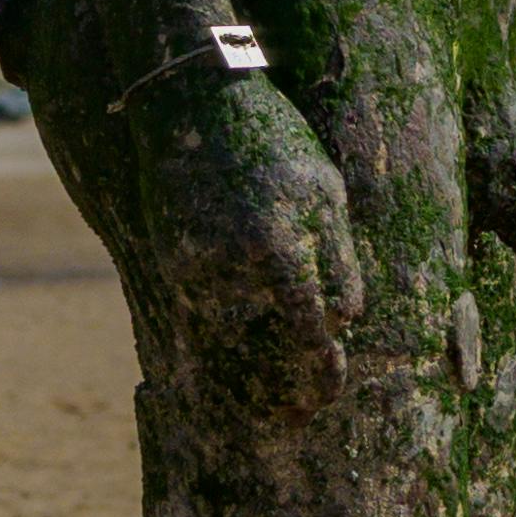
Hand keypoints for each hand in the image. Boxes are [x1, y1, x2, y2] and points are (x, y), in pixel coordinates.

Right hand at [142, 72, 365, 402]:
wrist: (191, 100)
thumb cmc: (274, 138)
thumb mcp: (325, 190)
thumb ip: (338, 260)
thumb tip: (343, 323)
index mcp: (281, 246)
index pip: (309, 330)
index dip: (321, 368)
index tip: (328, 391)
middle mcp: (233, 264)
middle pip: (262, 350)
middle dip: (281, 389)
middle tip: (299, 417)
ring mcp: (195, 264)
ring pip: (230, 336)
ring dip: (248, 364)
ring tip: (268, 396)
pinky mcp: (172, 259)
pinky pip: (202, 312)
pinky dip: (216, 333)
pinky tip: (228, 346)